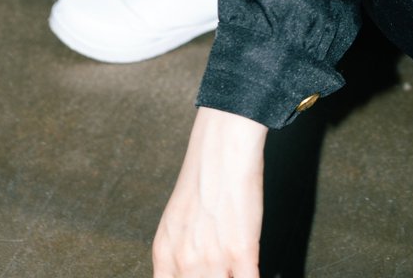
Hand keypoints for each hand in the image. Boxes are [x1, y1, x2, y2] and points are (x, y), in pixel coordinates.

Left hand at [153, 107, 266, 277]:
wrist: (222, 148)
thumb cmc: (202, 177)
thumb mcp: (176, 220)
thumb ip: (179, 254)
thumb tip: (188, 273)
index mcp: (164, 253)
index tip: (197, 276)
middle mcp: (184, 261)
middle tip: (219, 269)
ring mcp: (212, 259)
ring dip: (229, 277)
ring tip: (233, 267)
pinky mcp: (241, 252)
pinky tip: (248, 269)